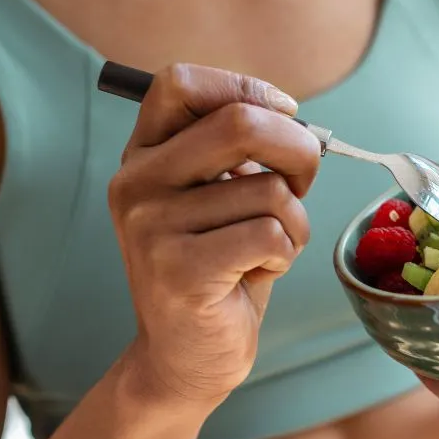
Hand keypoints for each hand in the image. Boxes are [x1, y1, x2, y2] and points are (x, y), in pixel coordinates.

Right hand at [107, 64, 319, 408]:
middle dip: (298, 148)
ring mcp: (150, 227)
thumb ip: (239, 149)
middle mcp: (136, 183)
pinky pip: (270, 234)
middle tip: (303, 180)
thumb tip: (293, 117)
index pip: (180, 81)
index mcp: (144, 155)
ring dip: (294, 220)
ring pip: (268, 189)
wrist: (186, 357)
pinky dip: (286, 252)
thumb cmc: (221, 264)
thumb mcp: (221, 194)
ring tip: (266, 249)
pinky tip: (259, 272)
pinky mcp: (178, 272)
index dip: (244, 87)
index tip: (284, 113)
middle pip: (240, 123)